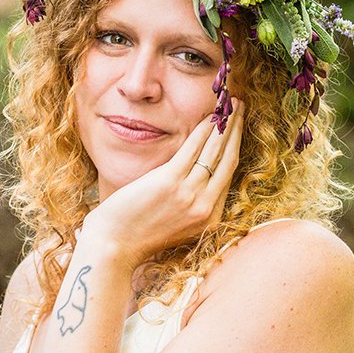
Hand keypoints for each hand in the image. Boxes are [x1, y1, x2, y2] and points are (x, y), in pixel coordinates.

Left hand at [82, 101, 243, 268]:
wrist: (113, 247)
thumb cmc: (136, 236)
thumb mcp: (175, 224)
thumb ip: (191, 203)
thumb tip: (197, 175)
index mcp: (209, 218)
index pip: (228, 175)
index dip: (234, 147)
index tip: (236, 129)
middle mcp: (205, 207)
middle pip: (228, 160)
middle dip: (236, 130)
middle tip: (240, 108)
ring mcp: (189, 195)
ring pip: (215, 151)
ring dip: (224, 124)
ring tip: (230, 105)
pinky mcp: (170, 182)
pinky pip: (192, 149)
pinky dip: (203, 130)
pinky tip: (208, 117)